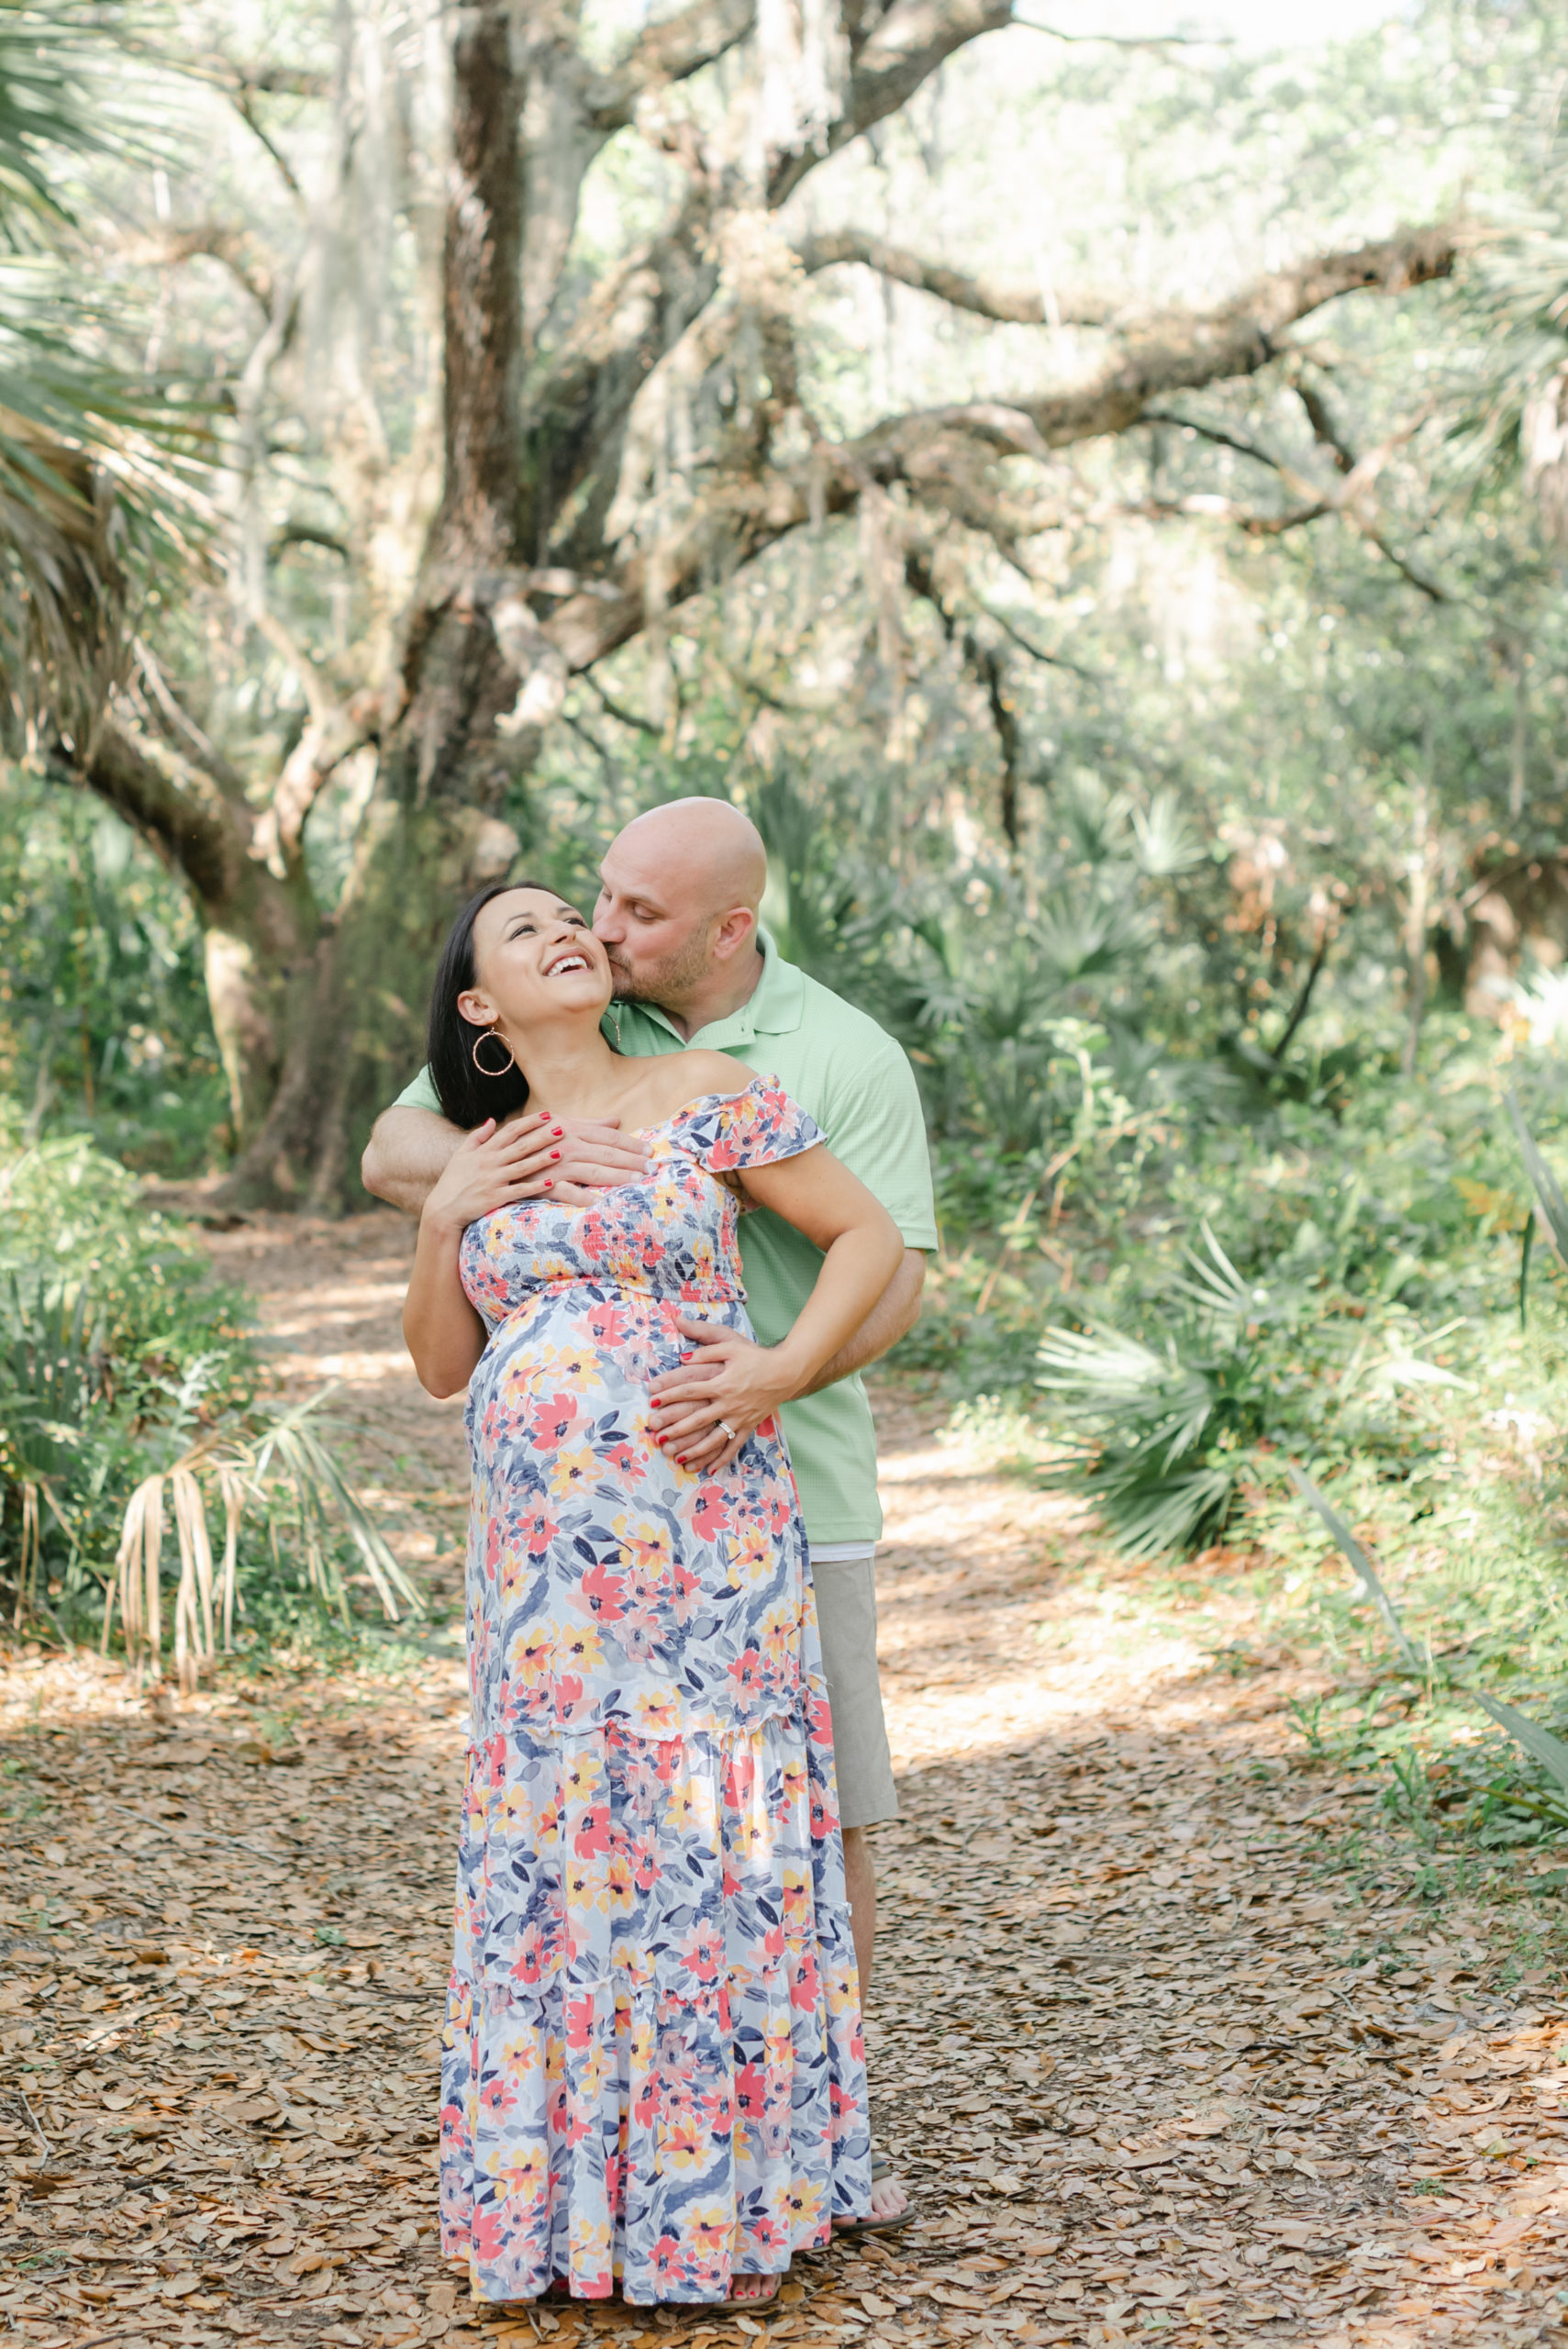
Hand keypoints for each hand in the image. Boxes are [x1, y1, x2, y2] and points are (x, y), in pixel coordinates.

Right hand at [420, 1114, 564, 1233]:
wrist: (443, 1209)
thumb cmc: (453, 1181)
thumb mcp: (461, 1154)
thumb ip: (477, 1137)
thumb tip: (492, 1120)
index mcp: (484, 1151)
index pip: (510, 1131)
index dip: (529, 1122)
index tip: (547, 1115)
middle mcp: (490, 1163)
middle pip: (520, 1147)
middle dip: (542, 1137)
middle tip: (562, 1128)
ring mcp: (493, 1180)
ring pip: (523, 1167)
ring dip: (543, 1159)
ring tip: (561, 1152)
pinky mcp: (495, 1198)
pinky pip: (519, 1191)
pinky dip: (535, 1187)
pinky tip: (551, 1182)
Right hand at [521, 1112, 650, 1205]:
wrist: (494, 1159)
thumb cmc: (530, 1140)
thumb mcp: (557, 1125)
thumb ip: (587, 1124)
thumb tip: (615, 1120)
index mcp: (569, 1129)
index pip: (607, 1137)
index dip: (630, 1143)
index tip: (650, 1150)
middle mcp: (565, 1145)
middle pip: (605, 1153)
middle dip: (631, 1161)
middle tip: (652, 1168)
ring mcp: (553, 1165)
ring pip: (592, 1171)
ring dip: (616, 1177)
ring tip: (636, 1182)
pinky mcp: (542, 1184)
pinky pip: (565, 1192)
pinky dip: (581, 1196)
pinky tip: (598, 1202)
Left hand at [648, 1314, 797, 1471]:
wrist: (786, 1372)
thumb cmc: (756, 1357)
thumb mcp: (731, 1345)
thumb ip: (706, 1350)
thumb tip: (682, 1357)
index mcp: (722, 1383)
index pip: (690, 1390)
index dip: (670, 1394)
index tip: (652, 1399)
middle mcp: (729, 1403)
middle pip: (698, 1419)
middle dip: (676, 1428)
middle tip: (656, 1435)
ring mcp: (740, 1417)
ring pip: (714, 1438)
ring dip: (695, 1450)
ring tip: (677, 1458)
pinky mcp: (749, 1426)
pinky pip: (734, 1446)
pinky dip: (722, 1459)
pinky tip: (709, 1469)